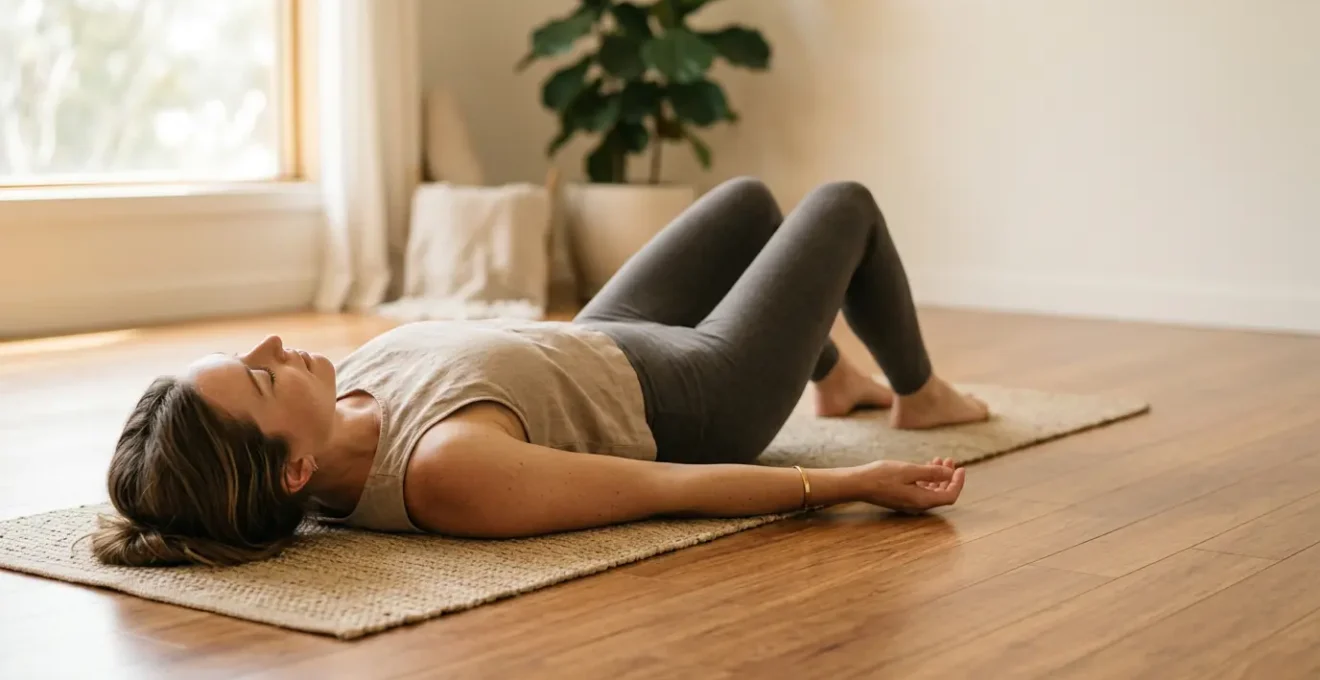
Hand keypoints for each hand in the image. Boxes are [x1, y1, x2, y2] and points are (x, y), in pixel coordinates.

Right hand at [850, 457, 965, 512]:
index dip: (958, 483)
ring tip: (938, 459)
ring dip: (938, 476)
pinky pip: (921, 490)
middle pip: (942, 494)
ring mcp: (910, 503)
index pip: (950, 496)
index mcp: (922, 500)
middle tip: (949, 459)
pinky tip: (924, 466)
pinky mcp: (902, 499)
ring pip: (931, 491)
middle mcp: (918, 505)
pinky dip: (927, 479)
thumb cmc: (882, 476)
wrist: (858, 484)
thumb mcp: (909, 470)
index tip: (961, 468)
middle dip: (949, 477)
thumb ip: (932, 473)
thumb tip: (950, 473)